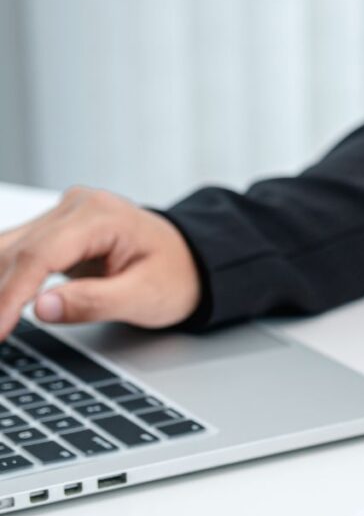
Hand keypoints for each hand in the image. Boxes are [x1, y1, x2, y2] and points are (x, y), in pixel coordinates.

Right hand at [0, 186, 200, 336]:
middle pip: (16, 250)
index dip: (10, 295)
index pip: (39, 255)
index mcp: (101, 216)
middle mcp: (77, 207)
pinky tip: (0, 305)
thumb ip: (94, 302)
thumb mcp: (145, 297)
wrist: (193, 261)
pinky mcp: (56, 230)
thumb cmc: (177, 275)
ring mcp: (63, 215)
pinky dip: (4, 279)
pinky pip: (18, 252)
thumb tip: (39, 308)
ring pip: (8, 249)